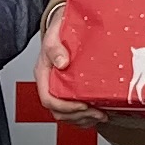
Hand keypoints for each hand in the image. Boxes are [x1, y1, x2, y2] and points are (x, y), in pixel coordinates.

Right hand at [35, 15, 101, 129]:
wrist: (63, 25)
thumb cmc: (58, 30)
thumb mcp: (54, 35)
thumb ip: (55, 48)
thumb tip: (62, 63)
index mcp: (43, 74)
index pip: (48, 99)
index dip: (66, 106)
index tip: (83, 105)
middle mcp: (49, 84)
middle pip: (58, 111)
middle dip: (78, 116)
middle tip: (98, 113)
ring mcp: (59, 89)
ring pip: (66, 115)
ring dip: (83, 119)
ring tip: (101, 115)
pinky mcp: (68, 90)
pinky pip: (73, 112)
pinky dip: (85, 117)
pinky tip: (97, 114)